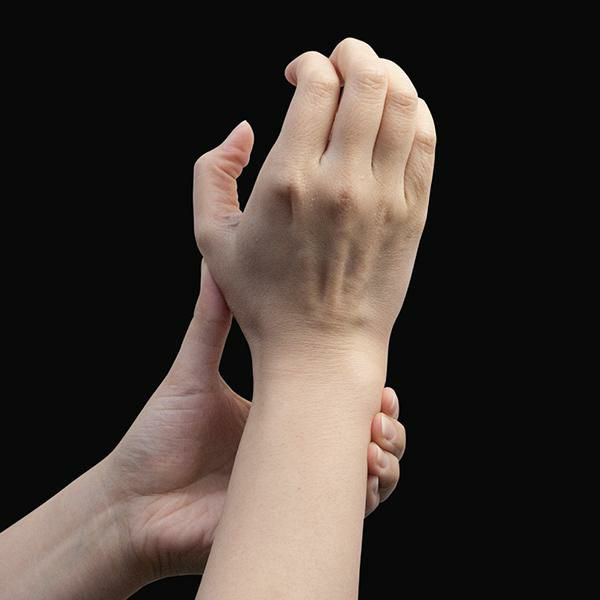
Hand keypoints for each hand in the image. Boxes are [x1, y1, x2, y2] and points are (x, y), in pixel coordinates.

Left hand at [104, 222, 405, 580]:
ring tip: (374, 439)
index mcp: (280, 416)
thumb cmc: (157, 439)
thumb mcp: (191, 374)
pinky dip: (368, 495)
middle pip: (363, 436)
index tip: (377, 376)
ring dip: (386, 457)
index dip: (365, 389)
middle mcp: (295, 452)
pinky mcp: (289, 523)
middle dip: (387, 422)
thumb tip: (213, 263)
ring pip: (367, 477)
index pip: (337, 399)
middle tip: (381, 408)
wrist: (132, 503)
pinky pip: (346, 515)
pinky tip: (364, 474)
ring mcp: (296, 489)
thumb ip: (211, 322)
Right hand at [194, 38, 434, 363]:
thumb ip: (212, 173)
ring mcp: (384, 197)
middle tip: (340, 61)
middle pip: (369, 79)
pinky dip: (415, 112)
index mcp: (288, 181)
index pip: (317, 83)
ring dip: (388, 75)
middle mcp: (341, 182)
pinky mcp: (411, 213)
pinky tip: (396, 115)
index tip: (299, 75)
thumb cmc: (264, 299)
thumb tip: (244, 128)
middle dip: (354, 53)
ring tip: (370, 81)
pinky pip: (425, 141)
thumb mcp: (212, 239)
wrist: (320, 348)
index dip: (309, 63)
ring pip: (405, 102)